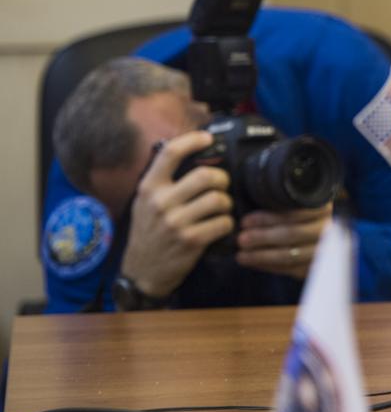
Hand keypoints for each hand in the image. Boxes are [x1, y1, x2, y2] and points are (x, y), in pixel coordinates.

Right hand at [120, 131, 233, 298]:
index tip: (208, 138)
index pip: (170, 153)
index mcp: (149, 188)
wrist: (141, 272)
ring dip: (226, 203)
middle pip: (206, 176)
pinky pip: (224, 223)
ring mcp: (176, 222)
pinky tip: (219, 227)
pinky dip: (227, 224)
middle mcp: (161, 202)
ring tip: (220, 209)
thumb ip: (164, 181)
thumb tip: (193, 154)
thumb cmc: (148, 233)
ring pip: (219, 199)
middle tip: (221, 186)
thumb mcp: (145, 203)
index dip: (193, 140)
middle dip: (222, 179)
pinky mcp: (191, 241)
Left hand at [235, 204, 332, 279]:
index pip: (294, 214)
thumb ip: (280, 202)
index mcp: (322, 207)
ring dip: (262, 256)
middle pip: (292, 234)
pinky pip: (290, 269)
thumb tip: (249, 205)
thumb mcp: (294, 202)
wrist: (317, 234)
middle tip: (241, 239)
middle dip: (262, 237)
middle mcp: (328, 228)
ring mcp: (323, 250)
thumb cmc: (296, 213)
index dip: (268, 219)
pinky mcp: (314, 267)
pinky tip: (252, 263)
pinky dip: (268, 267)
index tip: (245, 221)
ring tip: (241, 255)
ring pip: (290, 255)